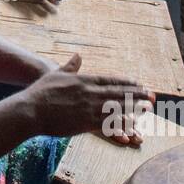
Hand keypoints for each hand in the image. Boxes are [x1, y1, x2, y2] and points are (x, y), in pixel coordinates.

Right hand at [22, 54, 153, 142]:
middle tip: (152, 95)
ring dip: (134, 108)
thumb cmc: (40, 92)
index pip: (111, 80)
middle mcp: (90, 93)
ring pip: (117, 108)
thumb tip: (78, 56)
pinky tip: (132, 128)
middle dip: (137, 94)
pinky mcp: (85, 123)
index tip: (139, 83)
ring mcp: (89, 108)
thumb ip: (70, 66)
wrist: (31, 110)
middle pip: (118, 93)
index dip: (127, 82)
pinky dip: (121, 126)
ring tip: (148, 108)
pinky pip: (108, 125)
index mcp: (84, 80)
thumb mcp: (56, 74)